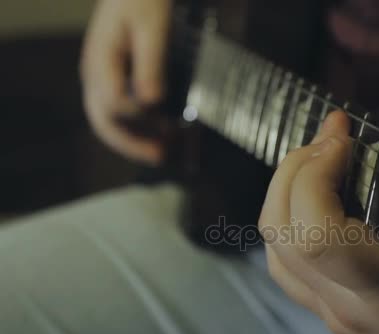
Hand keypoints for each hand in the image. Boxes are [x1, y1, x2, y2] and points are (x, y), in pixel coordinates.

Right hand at [80, 0, 170, 163]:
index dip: (140, 116)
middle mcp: (94, 74)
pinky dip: (135, 128)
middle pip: (102, 121)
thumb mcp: (153, 28)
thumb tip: (152, 101)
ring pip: (107, 121)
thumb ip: (152, 64)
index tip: (167, 120)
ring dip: (133, 140)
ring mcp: (100, 78)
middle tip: (160, 156)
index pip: (113, 103)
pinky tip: (157, 133)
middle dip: (131, 144)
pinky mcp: (112, 80)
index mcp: (101, 60)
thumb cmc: (143, 1)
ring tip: (162, 151)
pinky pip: (116, 113)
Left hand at [259, 110, 378, 333]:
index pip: (317, 235)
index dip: (315, 175)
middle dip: (294, 169)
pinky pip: (285, 263)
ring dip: (284, 191)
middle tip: (331, 136)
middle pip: (282, 233)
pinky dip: (288, 218)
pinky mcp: (326, 311)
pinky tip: (315, 196)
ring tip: (319, 159)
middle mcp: (350, 307)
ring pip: (274, 250)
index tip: (344, 139)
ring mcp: (332, 314)